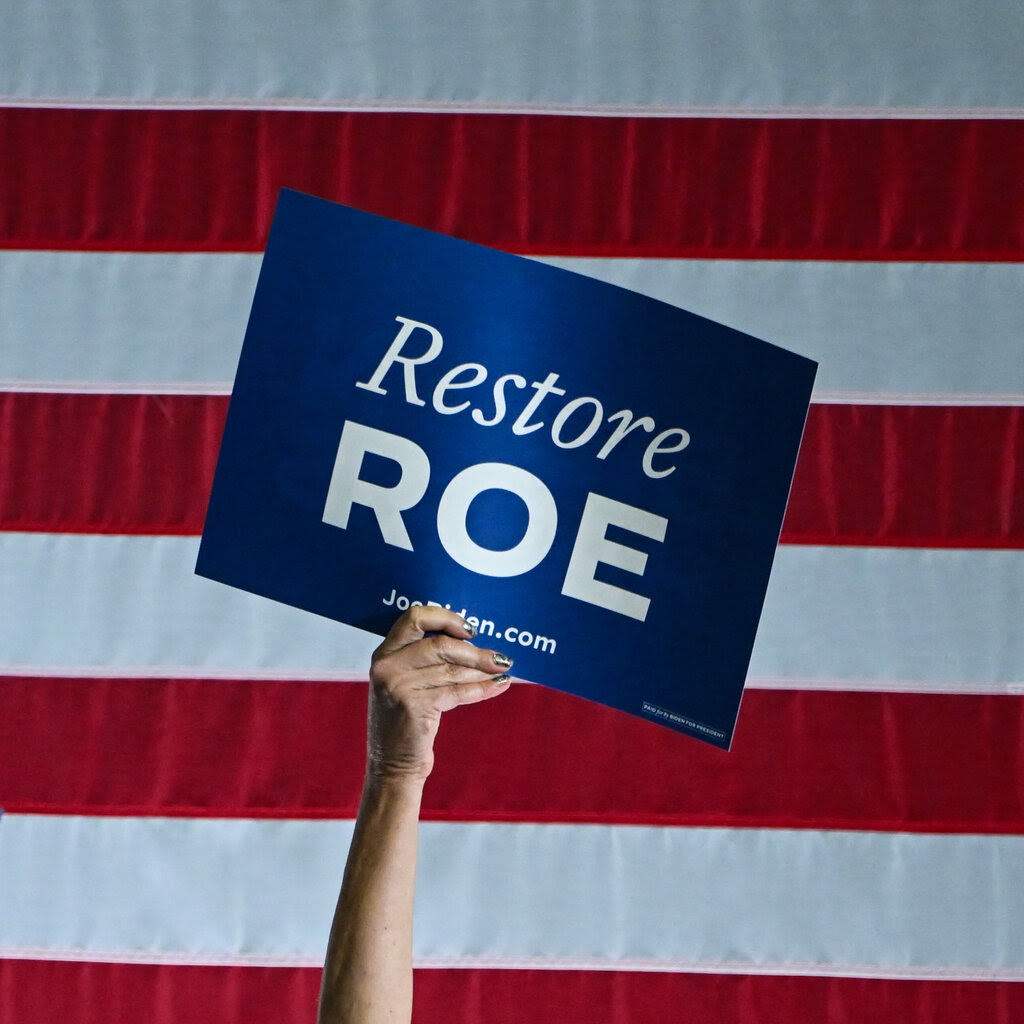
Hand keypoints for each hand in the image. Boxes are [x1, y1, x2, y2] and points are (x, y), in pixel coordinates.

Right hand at [366, 606, 512, 781]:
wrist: (392, 764)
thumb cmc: (407, 719)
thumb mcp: (406, 682)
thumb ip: (427, 658)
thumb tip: (474, 640)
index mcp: (385, 653)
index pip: (415, 617)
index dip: (446, 618)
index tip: (471, 630)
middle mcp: (387, 665)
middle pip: (440, 644)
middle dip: (475, 651)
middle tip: (501, 658)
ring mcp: (398, 686)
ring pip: (451, 669)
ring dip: (482, 671)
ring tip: (502, 670)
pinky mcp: (413, 707)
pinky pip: (456, 692)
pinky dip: (481, 689)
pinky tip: (497, 686)